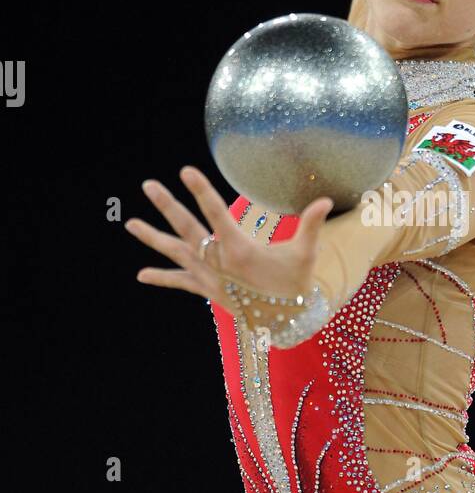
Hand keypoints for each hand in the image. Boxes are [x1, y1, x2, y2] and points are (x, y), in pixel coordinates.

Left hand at [124, 167, 333, 325]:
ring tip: (130, 223)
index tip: (186, 171)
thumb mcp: (305, 254)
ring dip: (152, 237)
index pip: (217, 212)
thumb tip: (326, 200)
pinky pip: (180, 282)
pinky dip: (162, 278)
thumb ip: (311, 224)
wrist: (284, 321)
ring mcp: (209, 276)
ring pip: (176, 252)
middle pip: (187, 228)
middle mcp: (218, 261)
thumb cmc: (295, 283)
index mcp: (239, 248)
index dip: (201, 190)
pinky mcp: (207, 290)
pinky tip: (142, 274)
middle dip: (167, 205)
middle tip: (148, 185)